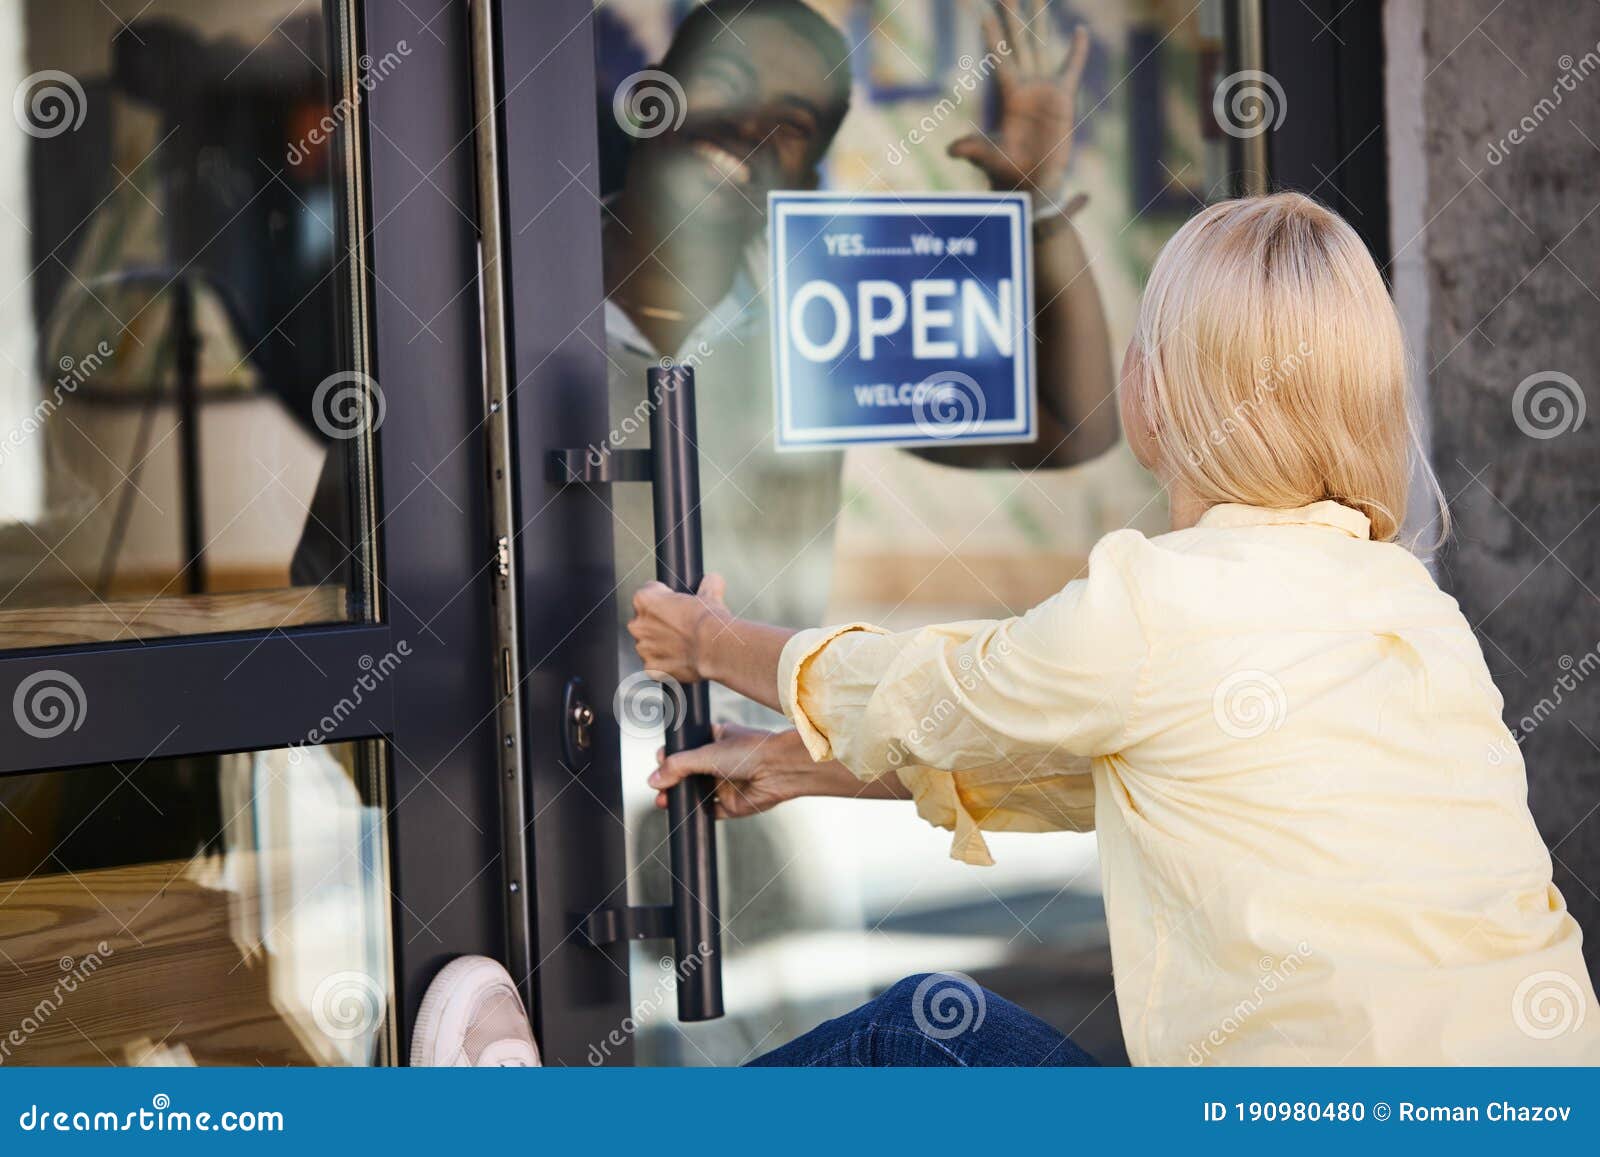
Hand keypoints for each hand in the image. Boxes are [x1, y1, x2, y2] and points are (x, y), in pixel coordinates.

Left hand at [628, 574, 730, 683]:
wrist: (715, 647)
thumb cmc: (709, 621)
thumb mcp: (710, 595)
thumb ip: (708, 584)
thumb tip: (714, 580)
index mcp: (645, 600)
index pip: (648, 593)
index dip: (664, 599)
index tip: (675, 605)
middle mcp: (637, 624)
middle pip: (644, 621)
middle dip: (659, 624)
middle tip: (681, 627)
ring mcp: (642, 648)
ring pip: (648, 645)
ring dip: (661, 645)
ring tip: (684, 646)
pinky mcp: (651, 668)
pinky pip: (655, 666)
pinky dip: (666, 665)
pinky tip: (682, 660)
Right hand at [648, 725, 816, 818]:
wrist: (779, 770)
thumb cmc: (749, 751)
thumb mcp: (706, 753)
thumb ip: (677, 766)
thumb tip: (653, 779)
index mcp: (715, 739)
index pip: (686, 748)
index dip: (670, 755)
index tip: (659, 761)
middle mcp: (720, 761)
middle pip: (687, 773)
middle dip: (670, 780)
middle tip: (657, 787)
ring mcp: (726, 783)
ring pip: (695, 792)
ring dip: (678, 797)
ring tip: (663, 801)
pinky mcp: (731, 804)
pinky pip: (709, 811)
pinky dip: (695, 813)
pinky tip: (681, 813)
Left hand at [949, 2, 1090, 211]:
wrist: (1032, 180)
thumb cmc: (1008, 171)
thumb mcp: (989, 158)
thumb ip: (973, 150)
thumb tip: (951, 151)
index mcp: (1009, 95)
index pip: (1000, 58)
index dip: (993, 36)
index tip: (984, 12)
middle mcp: (1026, 85)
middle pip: (1019, 43)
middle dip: (1014, 17)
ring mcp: (1045, 88)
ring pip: (1042, 47)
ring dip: (1041, 22)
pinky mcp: (1063, 97)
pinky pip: (1071, 68)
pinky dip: (1077, 51)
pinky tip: (1080, 30)